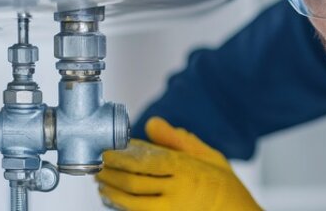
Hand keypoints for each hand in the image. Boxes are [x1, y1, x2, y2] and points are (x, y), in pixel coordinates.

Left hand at [96, 117, 260, 209]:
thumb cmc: (226, 188)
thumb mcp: (210, 157)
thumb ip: (179, 141)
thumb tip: (152, 123)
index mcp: (187, 170)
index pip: (145, 162)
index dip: (121, 158)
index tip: (107, 152)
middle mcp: (177, 191)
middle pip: (133, 182)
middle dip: (111, 175)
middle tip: (99, 168)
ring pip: (132, 202)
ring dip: (112, 193)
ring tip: (103, 185)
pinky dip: (124, 207)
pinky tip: (116, 201)